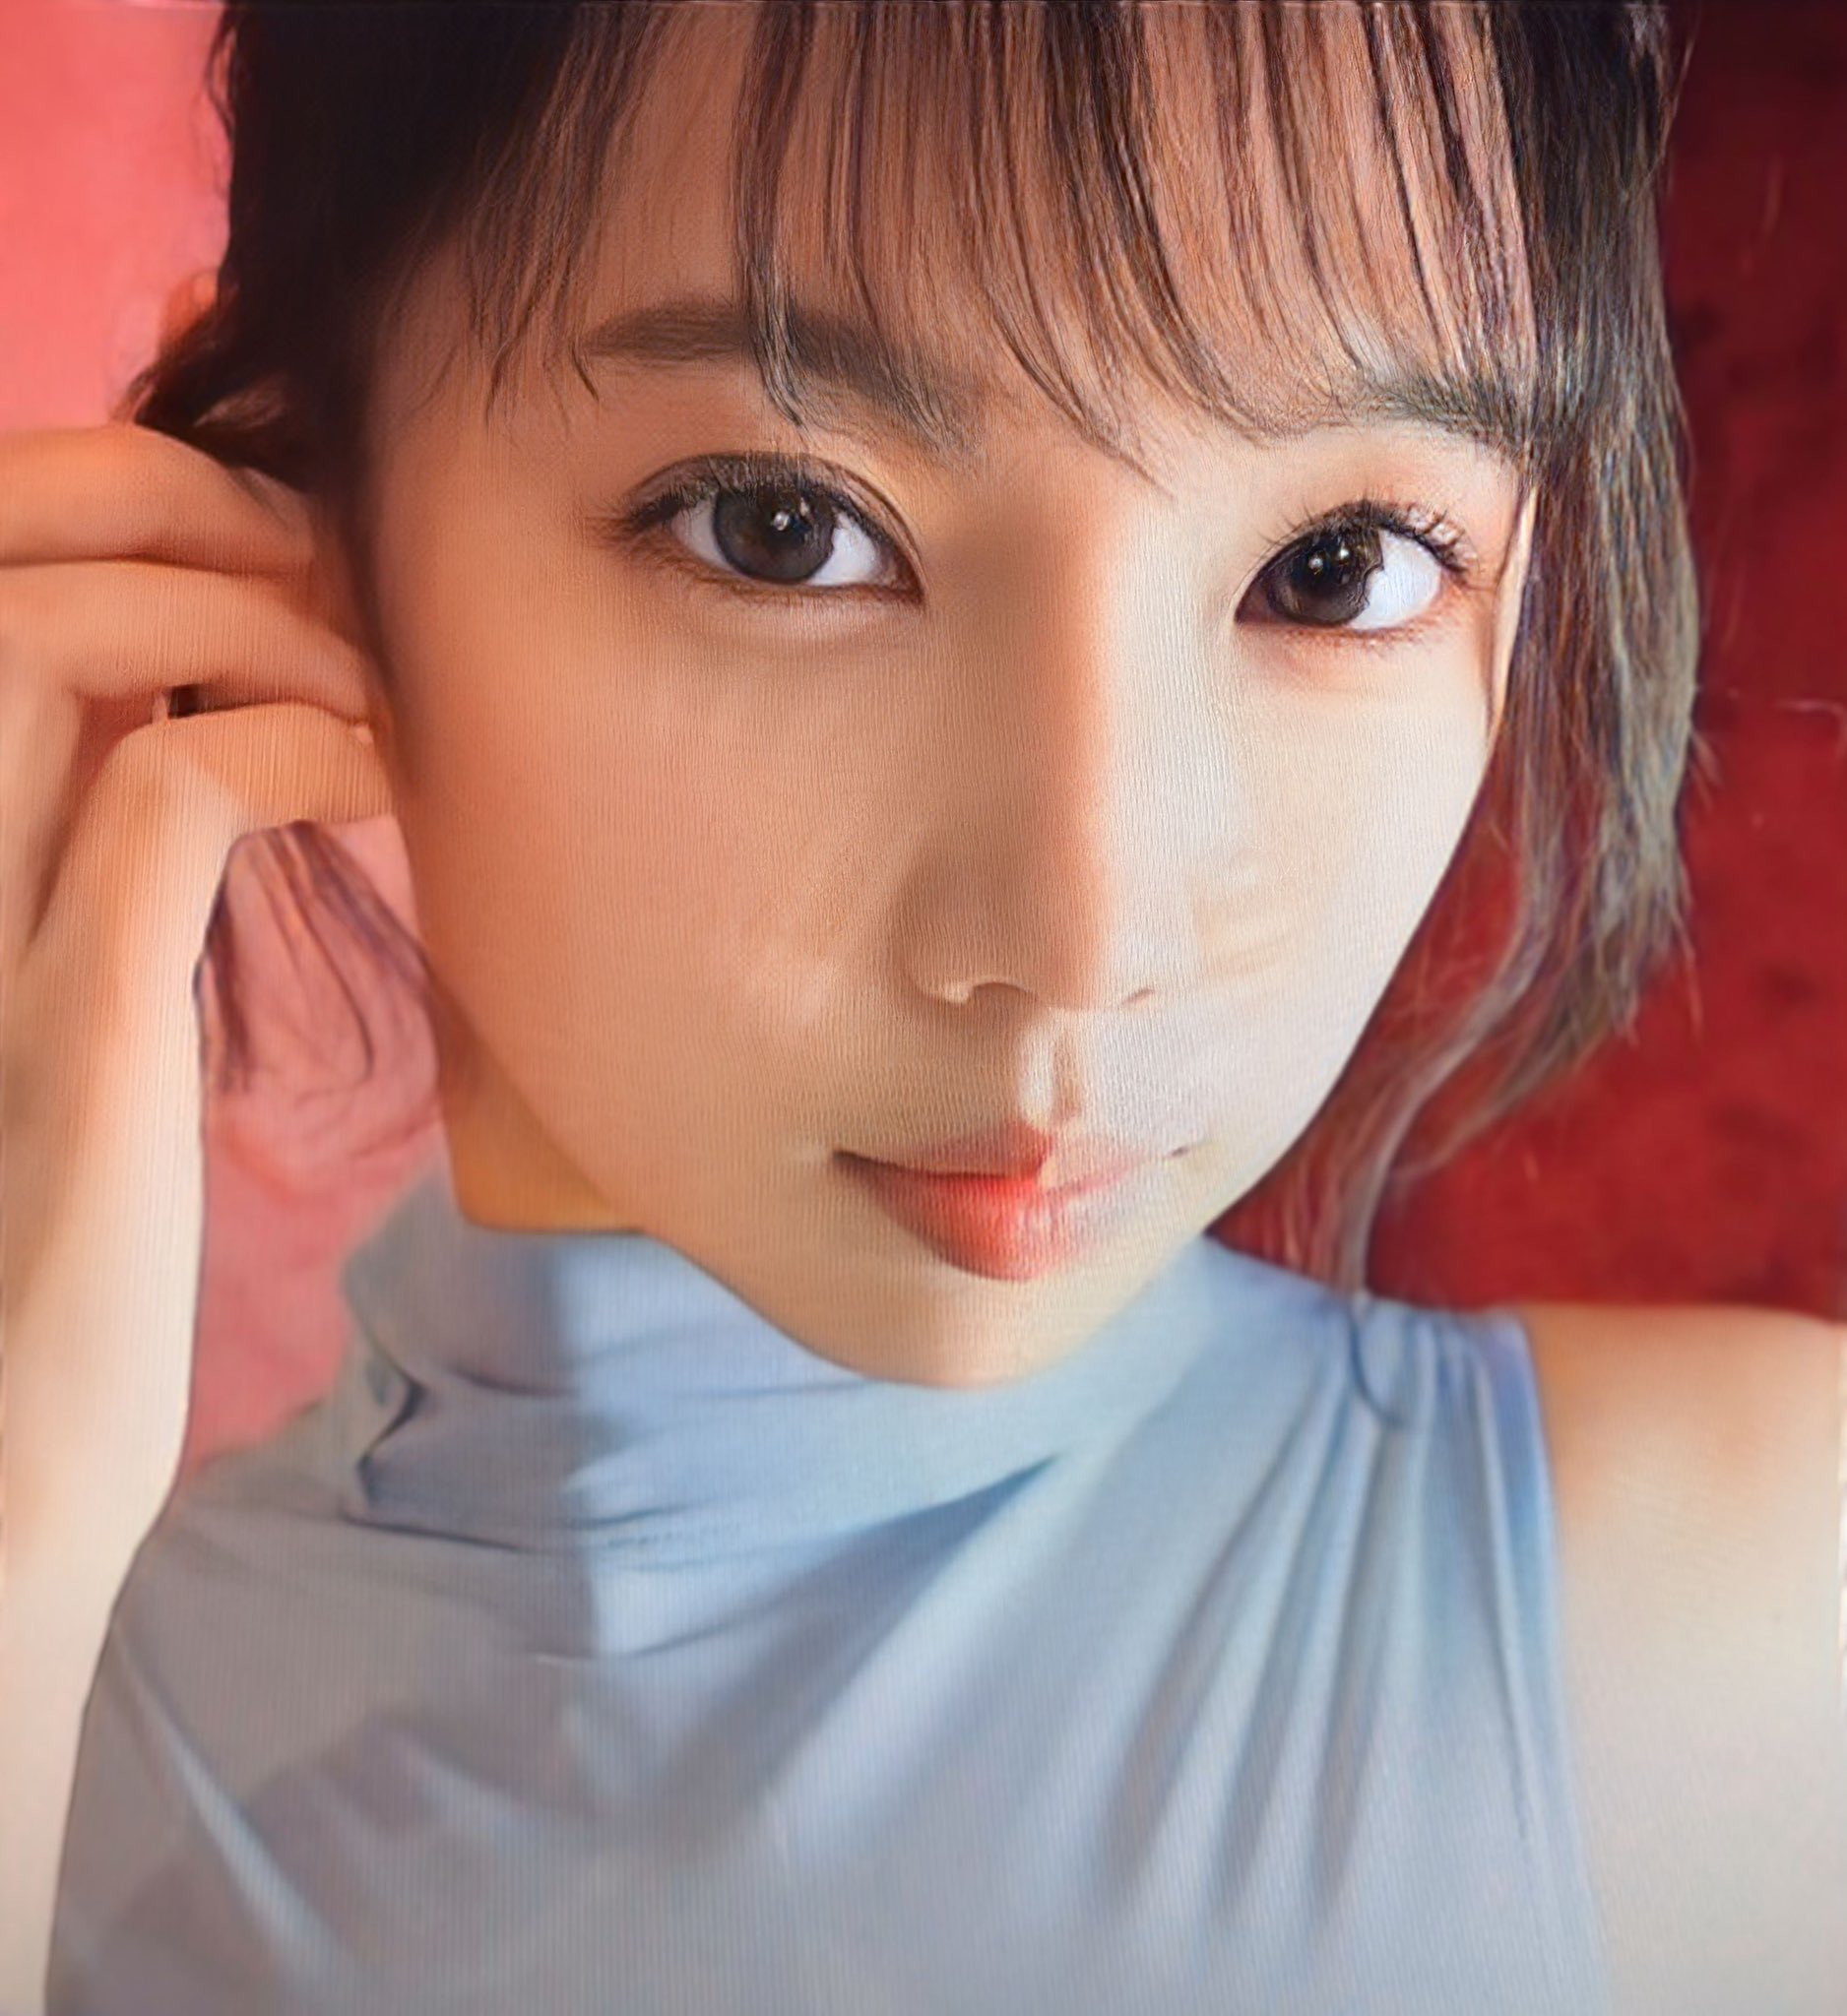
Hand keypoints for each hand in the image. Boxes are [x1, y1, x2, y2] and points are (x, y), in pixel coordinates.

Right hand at [0, 420, 389, 1569]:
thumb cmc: (50, 1234)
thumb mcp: (61, 987)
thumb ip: (91, 842)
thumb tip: (203, 711)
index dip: (120, 496)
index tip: (278, 550)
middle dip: (166, 489)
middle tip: (320, 557)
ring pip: (45, 633)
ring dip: (238, 601)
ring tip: (357, 668)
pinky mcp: (63, 1020)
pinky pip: (172, 796)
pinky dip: (293, 744)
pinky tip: (371, 776)